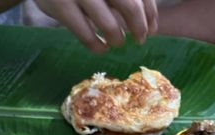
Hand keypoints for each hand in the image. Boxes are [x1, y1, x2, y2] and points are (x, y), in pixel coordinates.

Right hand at [34, 0, 157, 52]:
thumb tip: (148, 22)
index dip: (150, 13)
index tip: (152, 30)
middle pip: (129, 6)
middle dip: (138, 27)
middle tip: (140, 40)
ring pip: (109, 24)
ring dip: (117, 39)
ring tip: (117, 43)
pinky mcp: (62, 7)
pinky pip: (86, 35)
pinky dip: (97, 46)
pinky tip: (102, 47)